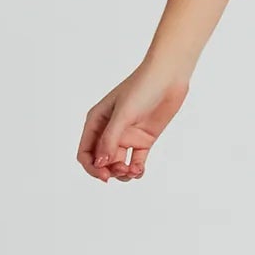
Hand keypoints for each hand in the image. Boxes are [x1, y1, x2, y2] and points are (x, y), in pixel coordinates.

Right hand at [78, 63, 190, 182]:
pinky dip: (136, 170)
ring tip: (133, 171)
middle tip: (122, 171)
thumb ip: (110, 139)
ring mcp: (127, 136)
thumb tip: (100, 164)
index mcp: (96, 122)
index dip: (92, 167)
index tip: (104, 176)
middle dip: (109, 171)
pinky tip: (140, 170)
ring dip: (123, 173)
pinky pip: (136, 161)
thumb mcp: (123, 114)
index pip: (86, 152)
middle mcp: (109, 131)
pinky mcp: (143, 140)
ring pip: (118, 164)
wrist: (168, 77)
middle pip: (101, 161)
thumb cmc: (142, 88)